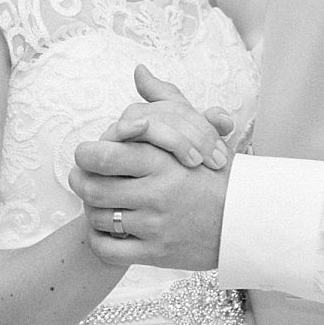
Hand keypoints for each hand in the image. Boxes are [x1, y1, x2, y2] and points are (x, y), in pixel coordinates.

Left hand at [69, 68, 234, 270]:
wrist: (244, 220)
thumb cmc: (213, 172)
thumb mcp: (194, 130)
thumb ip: (164, 99)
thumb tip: (140, 70)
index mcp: (162, 161)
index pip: (103, 155)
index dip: (84, 155)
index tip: (84, 155)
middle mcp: (157, 193)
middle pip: (92, 187)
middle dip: (79, 182)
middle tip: (80, 179)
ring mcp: (156, 226)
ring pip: (98, 218)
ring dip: (91, 210)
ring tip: (96, 202)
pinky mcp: (156, 254)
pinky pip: (108, 250)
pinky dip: (99, 241)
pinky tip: (106, 230)